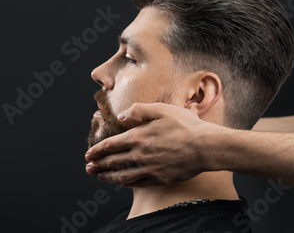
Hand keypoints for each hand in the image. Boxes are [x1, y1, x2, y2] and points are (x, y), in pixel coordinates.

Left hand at [85, 102, 217, 186]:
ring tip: (100, 176)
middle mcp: (140, 155)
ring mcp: (150, 168)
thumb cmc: (185, 125)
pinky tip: (122, 182)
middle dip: (98, 165)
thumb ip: (138, 110)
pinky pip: (138, 183)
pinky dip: (127, 183)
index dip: (97, 151)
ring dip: (109, 176)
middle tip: (88, 168)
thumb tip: (120, 116)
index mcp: (138, 137)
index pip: (110, 146)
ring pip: (123, 176)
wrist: (206, 147)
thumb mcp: (160, 109)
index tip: (88, 154)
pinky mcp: (160, 178)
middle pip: (113, 162)